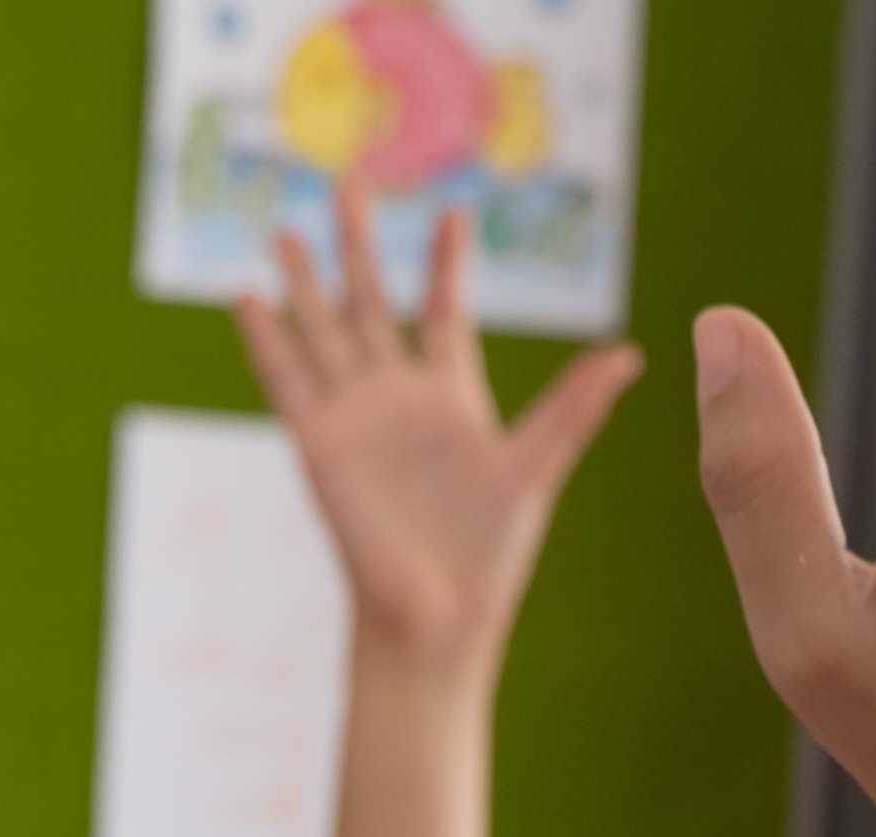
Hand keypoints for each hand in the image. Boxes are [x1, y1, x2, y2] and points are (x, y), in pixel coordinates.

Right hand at [241, 184, 639, 687]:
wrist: (433, 617)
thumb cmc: (490, 554)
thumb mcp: (536, 466)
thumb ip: (575, 407)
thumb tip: (629, 356)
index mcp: (453, 397)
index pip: (446, 311)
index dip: (447, 261)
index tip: (451, 208)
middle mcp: (398, 398)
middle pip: (373, 303)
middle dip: (360, 245)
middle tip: (346, 180)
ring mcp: (354, 417)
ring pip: (324, 330)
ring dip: (304, 280)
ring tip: (283, 228)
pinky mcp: (318, 443)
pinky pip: (286, 379)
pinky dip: (266, 339)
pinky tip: (246, 296)